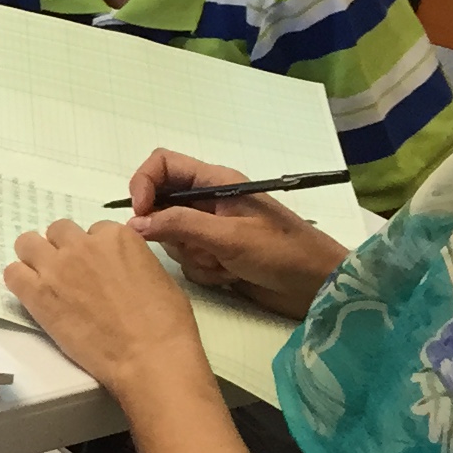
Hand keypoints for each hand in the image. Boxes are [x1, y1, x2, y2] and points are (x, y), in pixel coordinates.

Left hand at [4, 218, 209, 404]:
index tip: (96, 269)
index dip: (93, 251)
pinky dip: (19, 280)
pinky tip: (32, 295)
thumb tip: (118, 268)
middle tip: (69, 274)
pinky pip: (12, 273)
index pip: (93, 230)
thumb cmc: (165, 323)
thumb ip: (130, 261)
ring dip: (35, 258)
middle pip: (58, 232)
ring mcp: (56, 267)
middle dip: (62, 249)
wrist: (148, 356)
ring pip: (27, 243)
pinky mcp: (37, 293)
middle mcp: (82, 244)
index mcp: (117, 237)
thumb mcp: (157, 276)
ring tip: (45, 281)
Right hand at [124, 148, 349, 320]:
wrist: (317, 287)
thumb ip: (180, 226)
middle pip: (161, 205)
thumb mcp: (229, 237)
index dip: (143, 184)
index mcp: (215, 182)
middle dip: (171, 232)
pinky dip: (204, 271)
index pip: (163, 164)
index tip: (140, 214)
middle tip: (196, 247)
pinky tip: (230, 276)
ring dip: (192, 255)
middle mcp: (209, 201)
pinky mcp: (216, 254)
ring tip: (223, 264)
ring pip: (173, 237)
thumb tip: (134, 223)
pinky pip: (188, 260)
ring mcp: (212, 229)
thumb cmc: (282, 252)